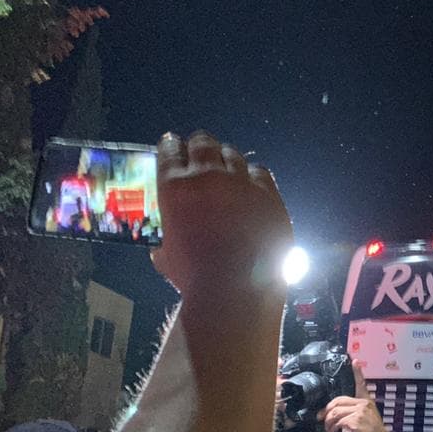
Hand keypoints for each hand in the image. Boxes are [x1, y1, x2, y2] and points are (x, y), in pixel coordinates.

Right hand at [150, 131, 291, 293]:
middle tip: (198, 149)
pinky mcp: (270, 194)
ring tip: (225, 165)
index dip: (170, 146)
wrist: (238, 287)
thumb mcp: (168, 257)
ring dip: (226, 157)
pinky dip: (253, 174)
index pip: (169, 151)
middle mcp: (208, 177)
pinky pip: (261, 172)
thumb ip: (167, 240)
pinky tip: (251, 181)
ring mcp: (242, 183)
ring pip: (233, 154)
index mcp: (175, 187)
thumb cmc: (196, 277)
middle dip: (199, 145)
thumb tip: (163, 248)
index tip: (171, 144)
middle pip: (203, 144)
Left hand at [319, 368, 388, 431]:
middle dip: (327, 410)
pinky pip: (338, 421)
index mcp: (366, 401)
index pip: (361, 384)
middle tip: (322, 417)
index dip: (358, 372)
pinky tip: (333, 431)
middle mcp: (363, 404)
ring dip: (328, 422)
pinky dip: (333, 427)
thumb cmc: (372, 431)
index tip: (355, 361)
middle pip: (339, 401)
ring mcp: (359, 411)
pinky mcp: (355, 420)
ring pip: (336, 412)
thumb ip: (352, 412)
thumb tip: (334, 414)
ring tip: (328, 428)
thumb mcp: (365, 416)